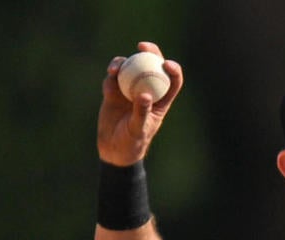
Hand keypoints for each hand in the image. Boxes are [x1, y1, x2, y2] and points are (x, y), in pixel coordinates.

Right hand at [97, 41, 183, 166]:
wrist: (113, 148)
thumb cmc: (132, 142)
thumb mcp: (138, 129)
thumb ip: (141, 112)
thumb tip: (145, 94)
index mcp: (161, 101)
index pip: (172, 81)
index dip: (173, 69)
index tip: (167, 64)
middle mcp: (146, 90)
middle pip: (152, 66)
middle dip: (150, 52)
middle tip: (143, 46)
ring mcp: (130, 89)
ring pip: (130, 68)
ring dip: (124, 62)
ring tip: (117, 67)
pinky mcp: (114, 91)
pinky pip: (113, 77)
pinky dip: (112, 73)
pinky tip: (110, 74)